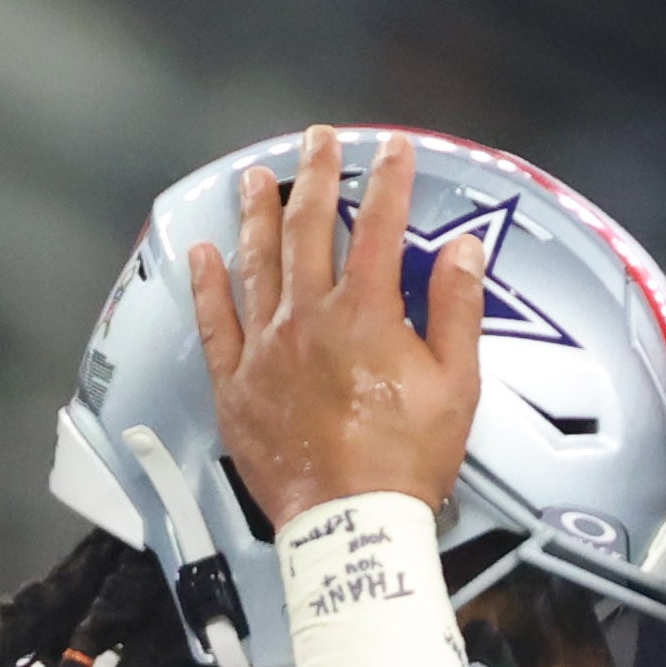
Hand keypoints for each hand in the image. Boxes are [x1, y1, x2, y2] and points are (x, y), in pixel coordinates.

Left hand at [187, 127, 484, 525]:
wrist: (351, 524)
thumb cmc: (408, 461)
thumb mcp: (456, 385)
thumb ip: (457, 309)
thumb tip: (462, 250)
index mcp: (366, 313)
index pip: (379, 226)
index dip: (388, 179)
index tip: (392, 148)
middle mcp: (308, 316)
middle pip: (309, 228)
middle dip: (316, 176)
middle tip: (318, 141)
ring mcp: (265, 347)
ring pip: (256, 262)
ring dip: (258, 214)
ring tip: (256, 179)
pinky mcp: (236, 383)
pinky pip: (214, 322)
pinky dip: (207, 284)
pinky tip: (203, 253)